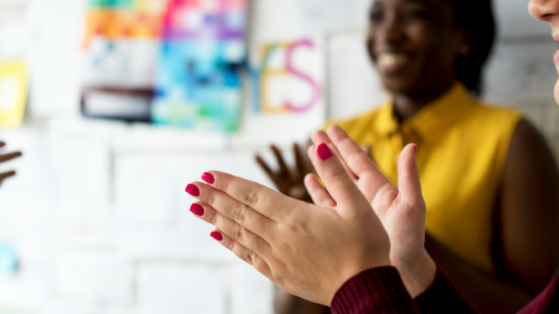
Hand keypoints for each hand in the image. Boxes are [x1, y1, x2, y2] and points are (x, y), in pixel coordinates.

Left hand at [187, 142, 390, 304]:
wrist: (367, 290)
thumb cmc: (367, 246)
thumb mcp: (357, 205)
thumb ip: (335, 175)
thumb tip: (318, 144)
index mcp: (296, 217)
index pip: (253, 194)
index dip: (228, 182)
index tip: (207, 173)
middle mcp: (280, 236)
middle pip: (239, 212)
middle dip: (213, 196)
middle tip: (190, 185)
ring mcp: (277, 257)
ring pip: (238, 232)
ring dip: (215, 217)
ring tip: (195, 205)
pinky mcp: (279, 273)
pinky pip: (248, 255)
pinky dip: (231, 243)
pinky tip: (218, 234)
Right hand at [308, 125, 435, 295]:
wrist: (399, 273)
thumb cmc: (409, 241)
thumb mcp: (412, 206)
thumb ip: (409, 177)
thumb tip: (411, 146)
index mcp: (378, 188)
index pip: (357, 159)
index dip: (344, 143)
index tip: (331, 127)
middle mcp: (363, 196)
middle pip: (342, 166)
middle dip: (329, 149)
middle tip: (314, 133)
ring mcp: (352, 210)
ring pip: (333, 182)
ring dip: (321, 166)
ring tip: (310, 150)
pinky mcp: (343, 225)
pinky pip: (326, 203)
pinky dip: (317, 190)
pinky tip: (307, 180)